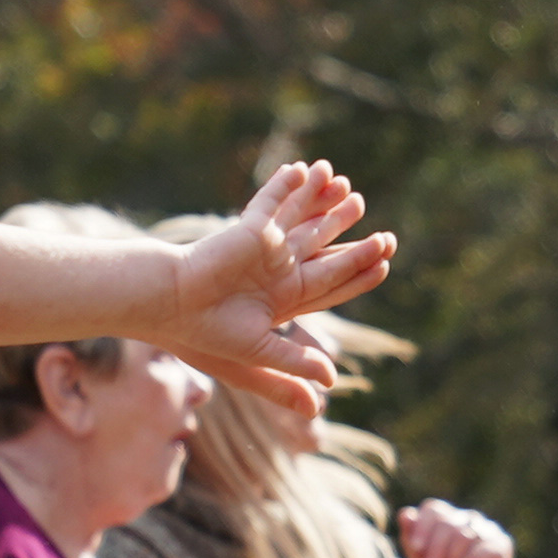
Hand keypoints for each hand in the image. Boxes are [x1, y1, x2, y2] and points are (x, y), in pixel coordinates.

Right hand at [163, 163, 395, 421]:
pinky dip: (284, 186)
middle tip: (387, 236)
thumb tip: (328, 388)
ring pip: (302, 221)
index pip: (331, 286)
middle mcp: (277, 271)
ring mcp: (262, 248)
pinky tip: (302, 169)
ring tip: (350, 187)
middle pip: (325, 252)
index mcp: (284, 300)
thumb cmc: (205, 335)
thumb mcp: (256, 359)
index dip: (358, 276)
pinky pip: (270, 203)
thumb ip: (292, 370)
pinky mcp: (247, 230)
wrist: (170, 309)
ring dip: (325, 205)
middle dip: (354, 244)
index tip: (385, 266)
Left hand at [399, 500, 516, 557]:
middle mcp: (469, 518)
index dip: (423, 527)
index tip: (416, 548)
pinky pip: (480, 550)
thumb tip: (405, 514)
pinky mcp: (502, 545)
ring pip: (464, 536)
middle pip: (448, 524)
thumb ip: (411, 537)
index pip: (434, 509)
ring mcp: (488, 529)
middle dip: (436, 550)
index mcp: (448, 517)